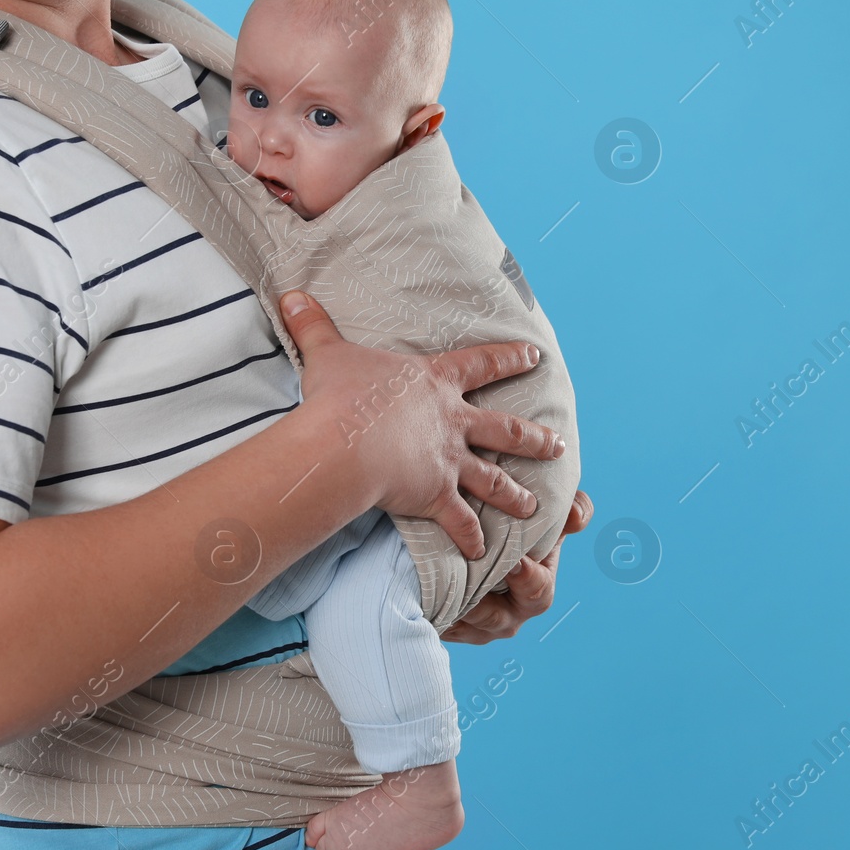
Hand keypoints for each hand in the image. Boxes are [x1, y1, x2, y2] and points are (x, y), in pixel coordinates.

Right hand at [280, 290, 565, 559]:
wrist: (346, 443)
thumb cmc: (340, 395)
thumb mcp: (327, 352)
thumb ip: (313, 326)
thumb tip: (290, 296)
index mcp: (435, 383)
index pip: (482, 364)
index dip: (509, 359)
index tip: (535, 357)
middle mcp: (452, 422)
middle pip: (505, 430)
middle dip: (535, 440)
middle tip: (559, 446)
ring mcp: (449, 461)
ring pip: (494, 480)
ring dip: (516, 495)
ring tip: (536, 508)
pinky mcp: (437, 497)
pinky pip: (461, 522)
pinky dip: (472, 539)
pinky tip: (482, 553)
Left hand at [441, 489, 591, 643]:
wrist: (478, 546)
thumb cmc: (518, 531)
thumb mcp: (546, 519)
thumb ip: (571, 512)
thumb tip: (578, 517)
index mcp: (536, 590)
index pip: (539, 593)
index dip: (529, 580)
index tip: (515, 561)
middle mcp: (510, 614)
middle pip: (500, 620)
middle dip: (484, 605)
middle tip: (468, 584)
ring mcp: (480, 626)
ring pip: (466, 627)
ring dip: (453, 611)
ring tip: (437, 592)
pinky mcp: (452, 627)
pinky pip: (441, 628)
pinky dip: (431, 614)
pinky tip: (418, 597)